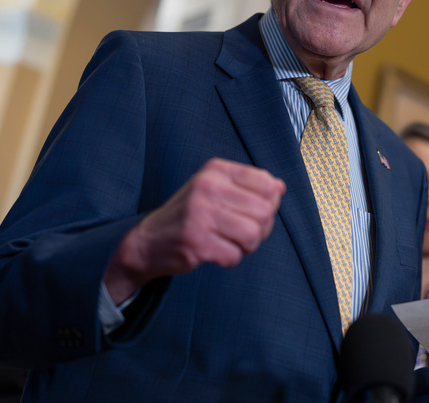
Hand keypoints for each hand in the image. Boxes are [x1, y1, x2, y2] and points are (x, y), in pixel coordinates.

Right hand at [104, 158, 285, 301]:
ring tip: (231, 242)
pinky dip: (230, 258)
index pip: (267, 183)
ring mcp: (200, 214)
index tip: (252, 211)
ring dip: (247, 245)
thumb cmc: (189, 214)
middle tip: (243, 233)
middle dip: (261, 229)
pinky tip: (216, 251)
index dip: (269, 203)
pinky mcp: (196, 241)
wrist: (148, 241)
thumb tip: (280, 187)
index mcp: (215, 170)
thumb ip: (249, 186)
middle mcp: (207, 186)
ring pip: (253, 234)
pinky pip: (235, 255)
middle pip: (264, 211)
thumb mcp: (215, 189)